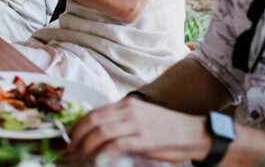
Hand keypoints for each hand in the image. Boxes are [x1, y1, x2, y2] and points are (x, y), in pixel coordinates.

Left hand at [66, 97, 210, 162]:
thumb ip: (122, 121)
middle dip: (77, 135)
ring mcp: (136, 125)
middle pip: (93, 120)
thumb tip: (100, 131)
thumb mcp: (142, 117)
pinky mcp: (144, 140)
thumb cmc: (168, 128)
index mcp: (127, 104)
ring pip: (101, 131)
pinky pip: (117, 145)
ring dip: (85, 145)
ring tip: (79, 155)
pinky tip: (97, 160)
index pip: (94, 111)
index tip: (68, 135)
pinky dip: (103, 152)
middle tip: (69, 147)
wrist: (195, 133)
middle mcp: (129, 110)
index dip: (78, 124)